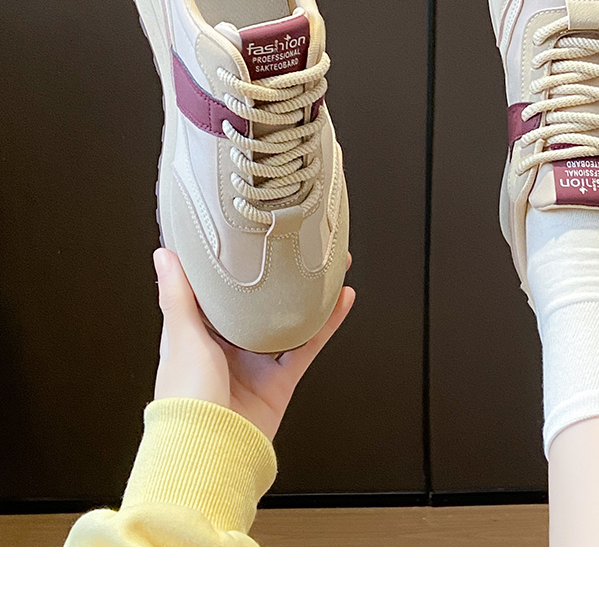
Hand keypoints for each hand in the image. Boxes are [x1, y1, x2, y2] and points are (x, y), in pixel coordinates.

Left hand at [152, 248, 354, 440]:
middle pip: (260, 303)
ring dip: (309, 296)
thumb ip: (178, 296)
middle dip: (279, 278)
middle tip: (298, 248)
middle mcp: (229, 346)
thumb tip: (164, 257)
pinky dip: (326, 325)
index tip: (249, 239)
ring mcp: (256, 362)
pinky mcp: (280, 380)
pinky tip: (340, 302)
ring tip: (327, 267)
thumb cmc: (185, 401)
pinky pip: (306, 346)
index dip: (235, 265)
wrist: (210, 452)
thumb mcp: (181, 337)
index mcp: (200, 332)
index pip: (220, 291)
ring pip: (288, 320)